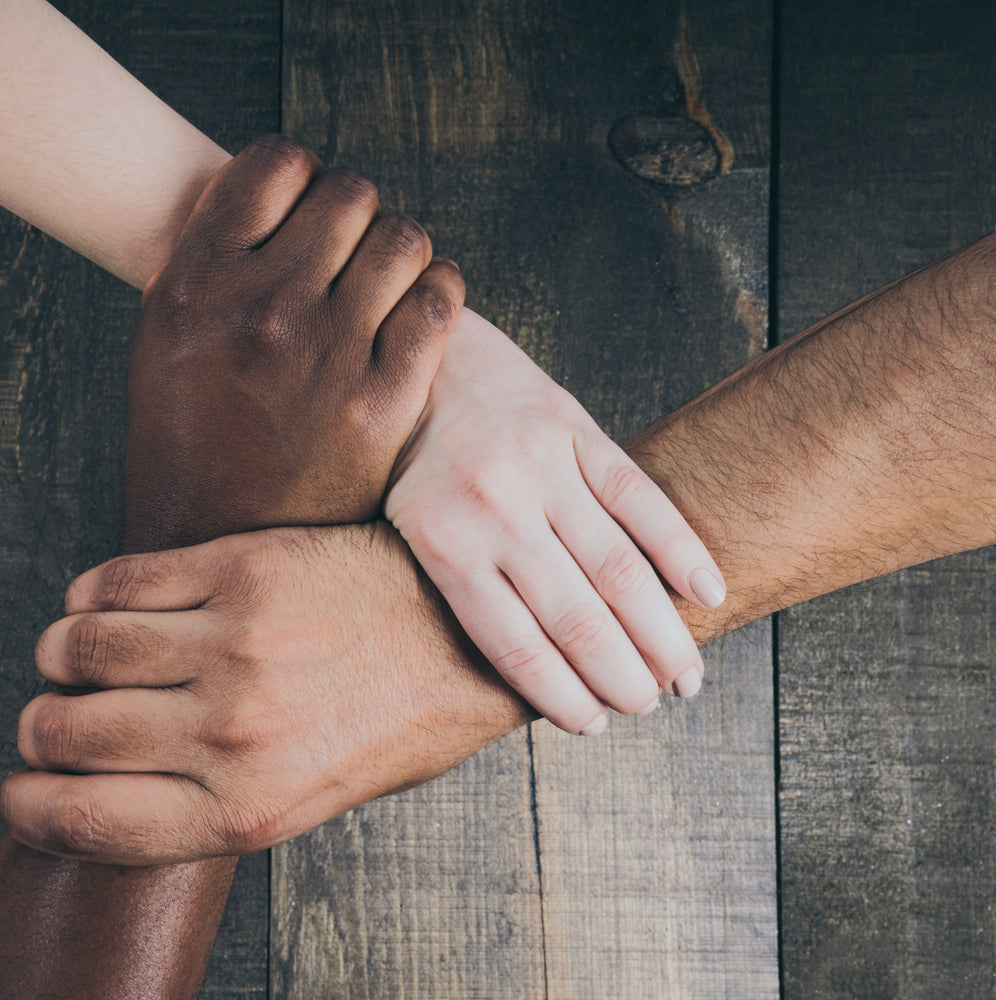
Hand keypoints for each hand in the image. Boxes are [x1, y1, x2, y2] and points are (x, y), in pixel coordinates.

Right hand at [0, 523, 530, 864]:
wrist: (464, 637)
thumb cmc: (387, 724)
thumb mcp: (303, 801)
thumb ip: (202, 805)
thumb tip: (96, 792)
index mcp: (244, 810)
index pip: (81, 820)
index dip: (24, 805)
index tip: (20, 788)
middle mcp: (231, 734)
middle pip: (61, 734)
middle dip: (38, 729)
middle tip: (53, 716)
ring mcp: (235, 646)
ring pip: (77, 649)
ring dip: (58, 655)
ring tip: (77, 654)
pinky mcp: (241, 571)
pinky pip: (118, 583)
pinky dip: (91, 595)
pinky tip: (104, 603)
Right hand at [124, 134, 464, 550]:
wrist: (207, 544)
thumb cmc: (185, 436)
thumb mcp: (164, 333)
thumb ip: (215, 256)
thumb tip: (275, 185)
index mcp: (197, 280)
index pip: (277, 162)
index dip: (298, 177)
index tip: (301, 209)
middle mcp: (262, 306)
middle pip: (349, 193)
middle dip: (350, 216)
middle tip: (342, 256)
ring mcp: (328, 353)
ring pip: (403, 237)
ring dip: (395, 252)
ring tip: (376, 287)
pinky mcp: (383, 400)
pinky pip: (438, 298)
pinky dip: (433, 293)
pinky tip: (410, 315)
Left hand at [385, 312, 724, 733]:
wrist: (415, 353)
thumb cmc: (409, 459)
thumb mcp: (406, 526)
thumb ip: (455, 586)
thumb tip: (521, 674)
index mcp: (442, 543)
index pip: (513, 644)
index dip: (560, 695)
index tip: (594, 726)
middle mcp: (493, 508)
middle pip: (574, 616)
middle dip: (619, 675)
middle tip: (648, 706)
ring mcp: (539, 466)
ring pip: (617, 567)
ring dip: (660, 632)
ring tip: (685, 678)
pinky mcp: (573, 428)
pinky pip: (638, 497)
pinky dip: (680, 549)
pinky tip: (709, 594)